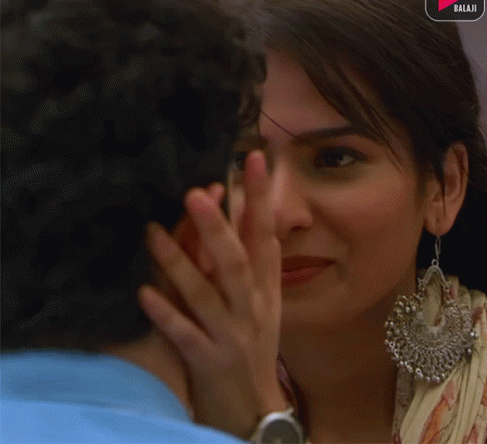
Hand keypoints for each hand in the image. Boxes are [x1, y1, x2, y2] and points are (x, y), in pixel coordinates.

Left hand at [138, 151, 286, 437]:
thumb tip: (245, 213)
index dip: (261, 198)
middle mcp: (251, 306)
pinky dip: (166, 313)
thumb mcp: (264, 301)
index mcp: (265, 288)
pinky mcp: (209, 360)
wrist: (254, 406)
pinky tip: (143, 293)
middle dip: (218, 227)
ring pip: (206, 294)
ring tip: (152, 233)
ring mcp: (231, 334)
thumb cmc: (256, 344)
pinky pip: (185, 335)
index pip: (265, 236)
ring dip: (180, 263)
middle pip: (237, 261)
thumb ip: (255, 261)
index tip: (254, 159)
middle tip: (195, 193)